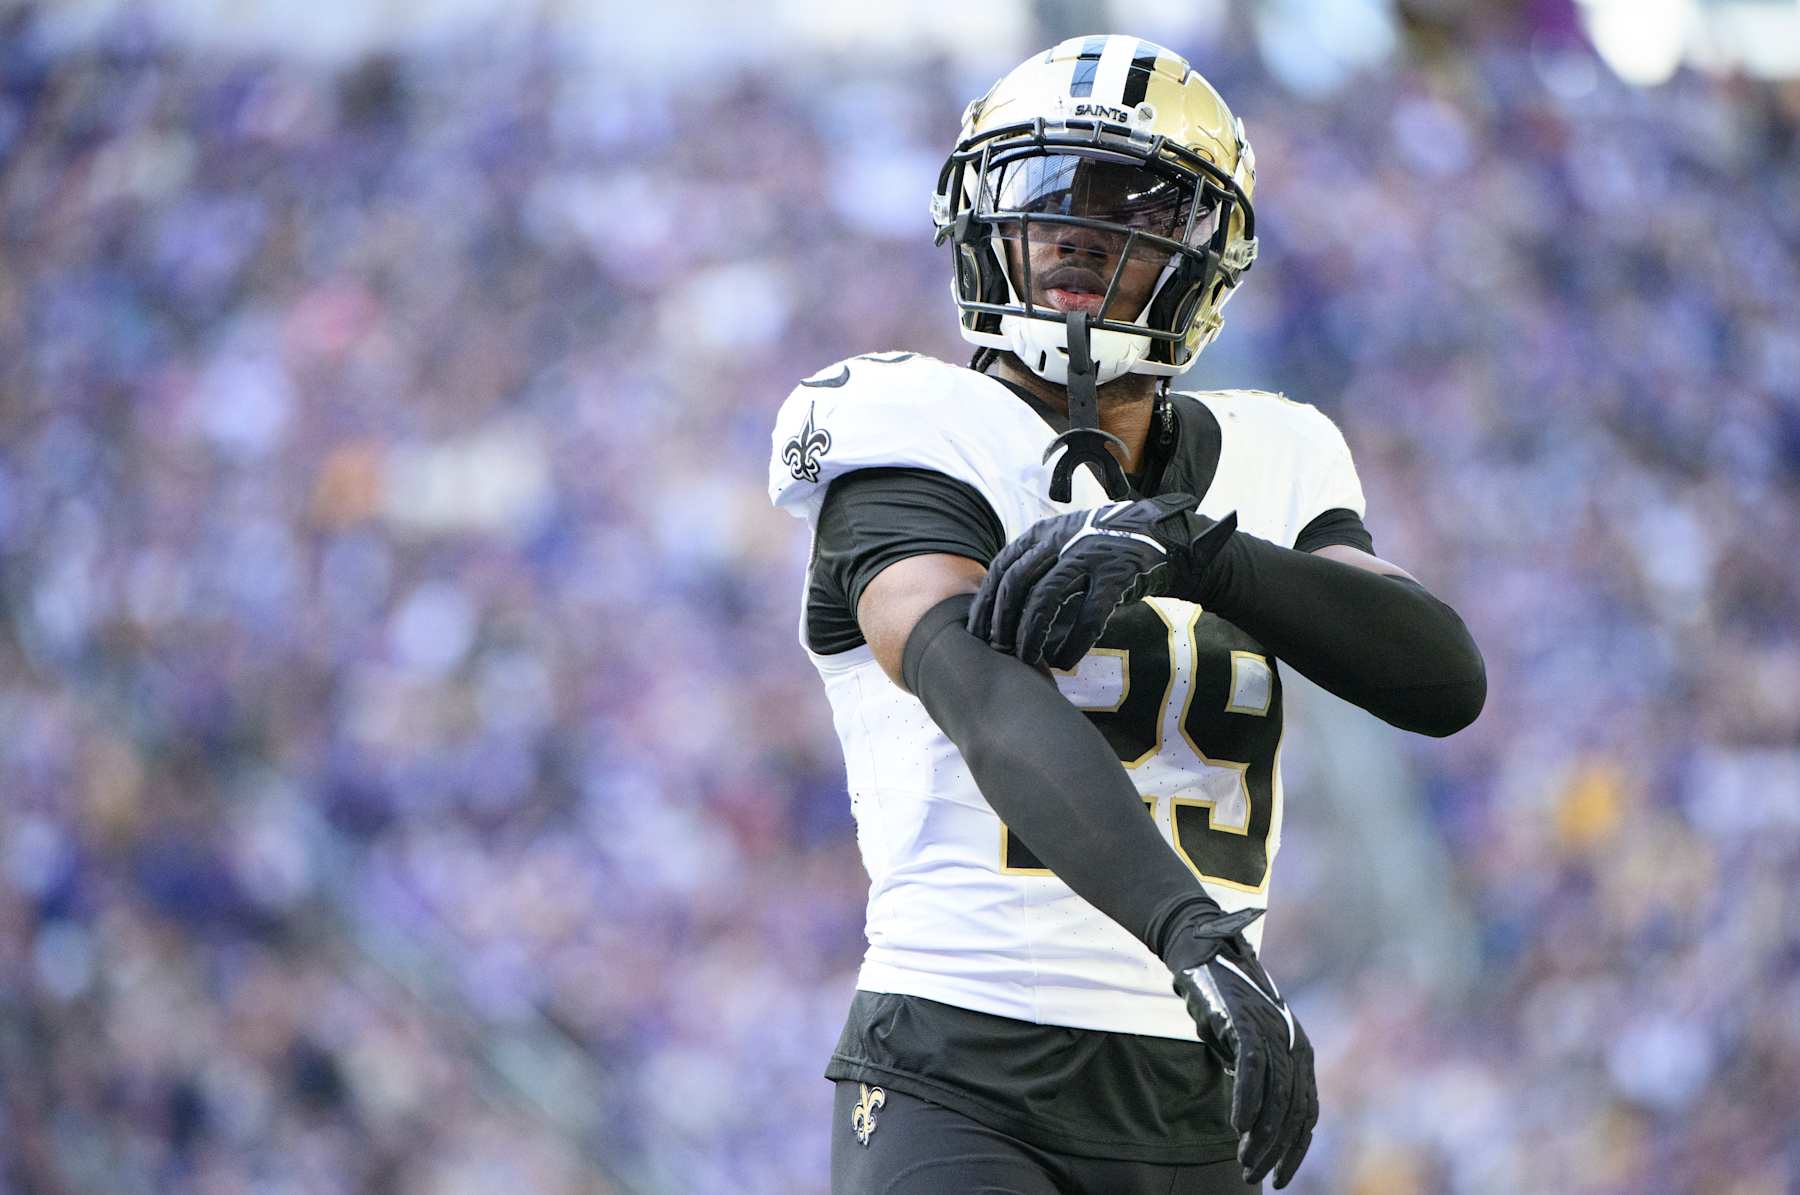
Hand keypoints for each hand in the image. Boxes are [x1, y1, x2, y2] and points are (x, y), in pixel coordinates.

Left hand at [967, 494, 1236, 669]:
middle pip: (1017, 583)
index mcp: (1043, 533)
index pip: (1002, 567)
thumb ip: (1037, 568)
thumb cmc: (1106, 549)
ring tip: (1028, 661)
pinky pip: (1089, 615)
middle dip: (1002, 622)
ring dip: (1032, 635)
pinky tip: (1065, 661)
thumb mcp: (1065, 544)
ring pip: (1046, 599)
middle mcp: (1062, 540)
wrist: (1164, 538)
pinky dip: (1074, 642)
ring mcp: (1089, 555)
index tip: (977, 632)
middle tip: (999, 651)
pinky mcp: (1116, 574)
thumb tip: (1003, 613)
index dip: (986, 602)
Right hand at [1165, 906, 1317, 1188]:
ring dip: (1259, 1135)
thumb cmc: (1223, 1004)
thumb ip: (1260, 1077)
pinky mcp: (1245, 1022)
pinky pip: (1251, 1069)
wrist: (1204, 953)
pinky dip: (1246, 1099)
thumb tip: (1254, 1121)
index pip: (1306, 1113)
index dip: (1294, 1150)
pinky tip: (1237, 1125)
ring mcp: (1271, 1032)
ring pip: (1275, 1096)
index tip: (1278, 1177)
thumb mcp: (1248, 1045)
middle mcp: (1294, 1043)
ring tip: (1243, 1160)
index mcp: (1300, 1052)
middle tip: (1252, 1174)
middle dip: (1274, 1150)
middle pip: (1293, 1111)